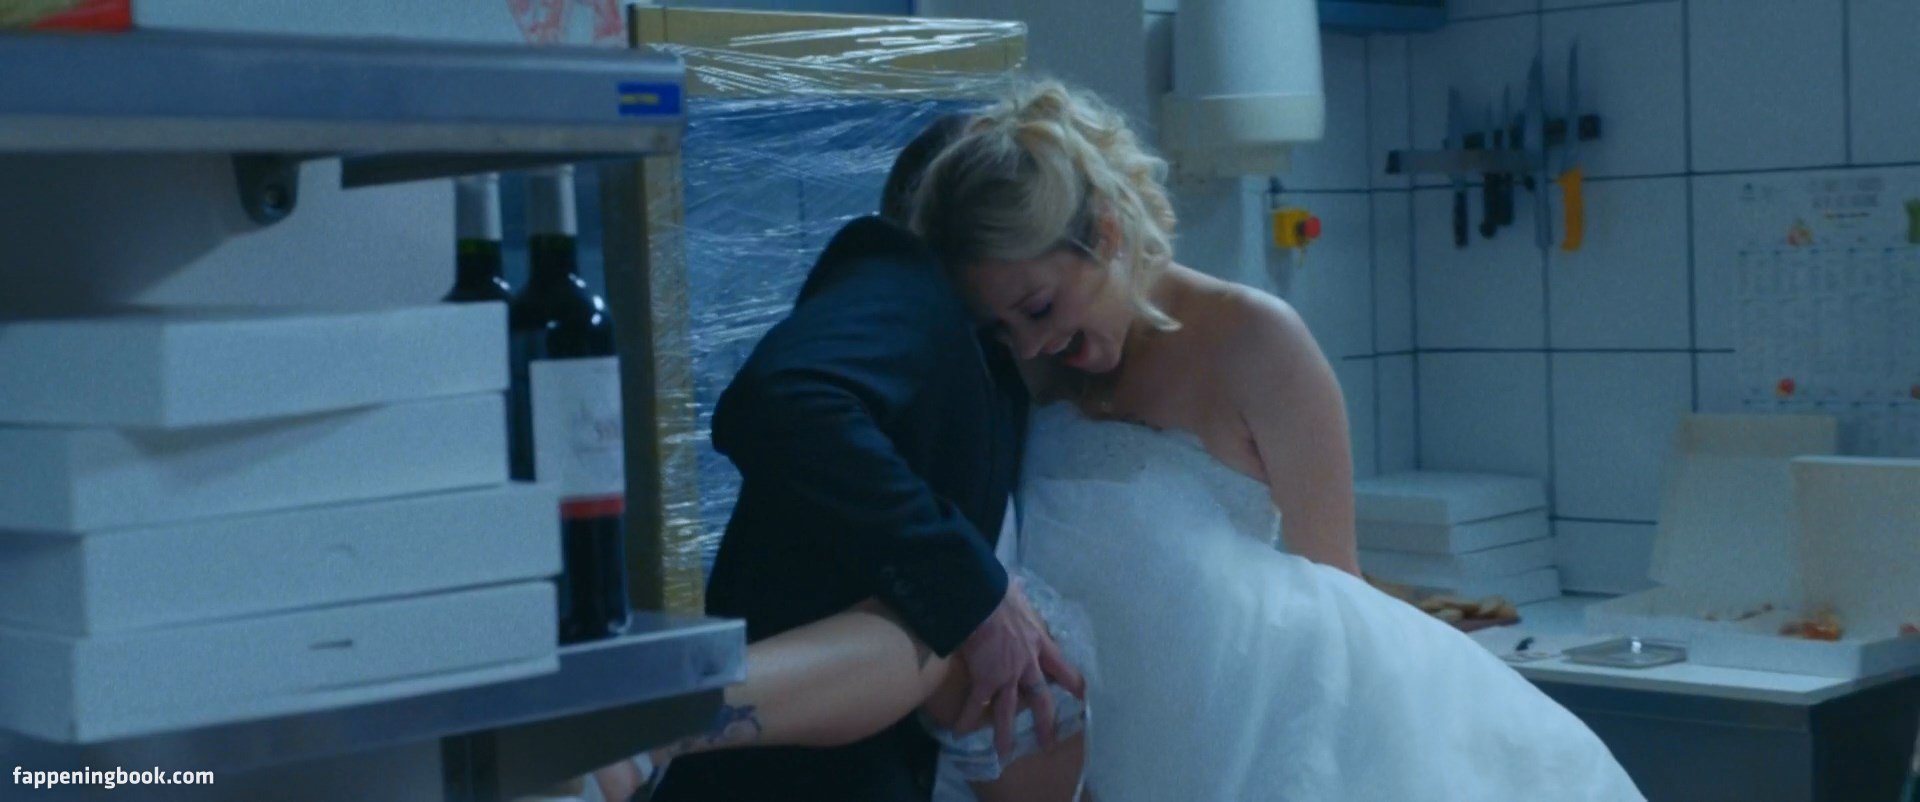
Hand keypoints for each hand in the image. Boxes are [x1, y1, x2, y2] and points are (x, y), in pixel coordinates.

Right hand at [953, 578, 1085, 760]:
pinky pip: (976, 703)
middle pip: (1040, 699)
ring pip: (1008, 710)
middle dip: (1045, 723)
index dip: (1073, 683)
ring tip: (1003, 752)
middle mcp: (1027, 664)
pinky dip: (966, 718)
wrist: (982, 597)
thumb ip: (1019, 598)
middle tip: (1047, 743)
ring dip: (1005, 733)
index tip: (1082, 696)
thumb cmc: (1000, 591)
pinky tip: (958, 733)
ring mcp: (1006, 674)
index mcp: (1039, 643)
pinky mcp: (986, 679)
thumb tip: (1015, 585)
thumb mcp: (1018, 595)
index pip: (1063, 667)